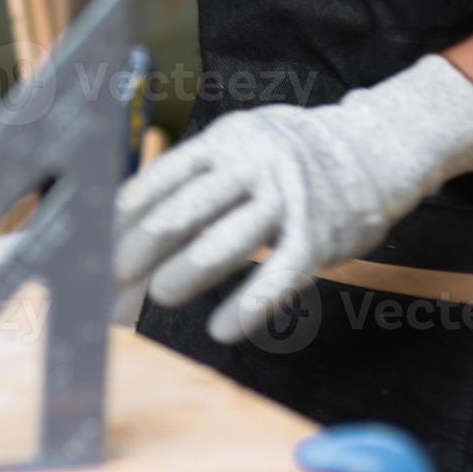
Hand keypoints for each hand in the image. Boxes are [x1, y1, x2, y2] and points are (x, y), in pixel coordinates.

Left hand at [115, 56, 472, 341]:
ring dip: (187, 273)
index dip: (124, 217)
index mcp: (223, 142)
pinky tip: (221, 329)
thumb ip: (194, 176)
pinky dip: (247, 307)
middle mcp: (252, 167)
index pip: (160, 180)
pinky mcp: (318, 239)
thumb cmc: (289, 154)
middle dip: (142, 248)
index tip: (93, 243)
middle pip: (185, 212)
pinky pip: (277, 278)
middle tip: (111, 278)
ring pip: (226, 243)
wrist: (378, 144)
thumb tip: (127, 218)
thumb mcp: (240, 143)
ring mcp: (287, 202)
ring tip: (158, 295)